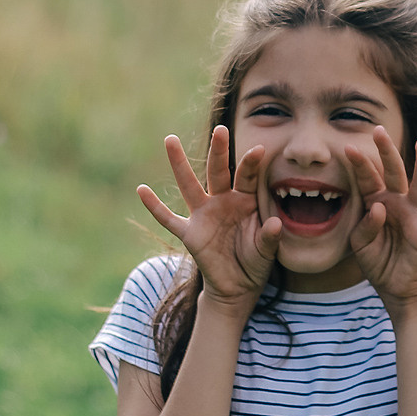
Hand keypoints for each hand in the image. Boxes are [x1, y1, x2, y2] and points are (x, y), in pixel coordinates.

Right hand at [137, 127, 281, 306]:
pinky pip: (168, 218)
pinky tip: (142, 190)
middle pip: (218, 171)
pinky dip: (154, 206)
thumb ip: (270, 237)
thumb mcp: (267, 250)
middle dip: (219, 151)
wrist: (239, 286)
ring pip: (189, 185)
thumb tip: (275, 224)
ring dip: (180, 164)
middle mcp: (222, 201)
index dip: (251, 164)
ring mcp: (203, 215)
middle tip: (221, 129)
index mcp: (245, 200)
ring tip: (170, 139)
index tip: (258, 150)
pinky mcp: (189, 233)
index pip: (247, 177)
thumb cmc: (255, 261)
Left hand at [348, 128, 416, 307]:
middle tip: (377, 129)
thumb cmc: (377, 261)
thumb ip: (365, 225)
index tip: (348, 149)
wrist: (394, 288)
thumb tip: (379, 207)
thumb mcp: (359, 244)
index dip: (358, 165)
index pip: (367, 179)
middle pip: (392, 172)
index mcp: (377, 202)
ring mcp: (413, 215)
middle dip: (385, 151)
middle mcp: (396, 203)